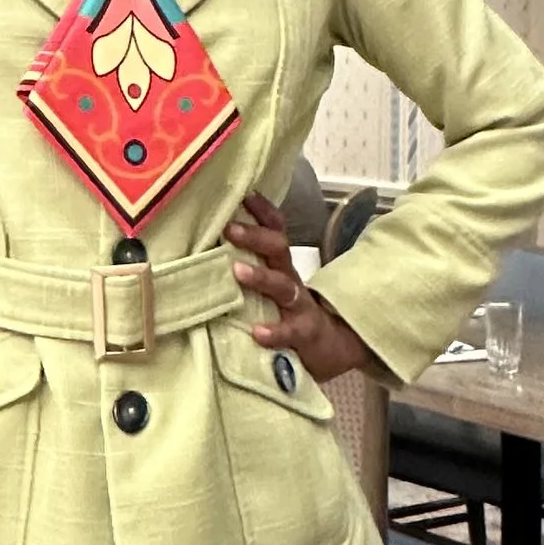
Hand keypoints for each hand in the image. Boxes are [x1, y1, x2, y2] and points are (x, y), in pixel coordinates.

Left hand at [225, 191, 373, 384]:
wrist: (334, 349)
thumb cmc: (290, 315)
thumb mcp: (273, 289)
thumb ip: (251, 270)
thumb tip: (209, 251)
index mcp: (282, 267)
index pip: (275, 230)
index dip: (262, 211)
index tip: (244, 194)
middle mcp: (291, 281)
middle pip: (278, 249)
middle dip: (254, 236)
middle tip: (229, 228)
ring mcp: (300, 307)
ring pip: (284, 287)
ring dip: (261, 277)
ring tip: (237, 271)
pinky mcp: (304, 335)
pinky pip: (290, 332)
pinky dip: (274, 332)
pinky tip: (258, 333)